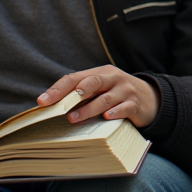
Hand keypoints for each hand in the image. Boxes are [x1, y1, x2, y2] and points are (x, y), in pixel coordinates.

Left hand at [38, 65, 159, 127]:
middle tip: (61, 108)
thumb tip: (52, 108)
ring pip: (105, 98)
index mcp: (100, 72)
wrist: (149, 98)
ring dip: (88, 109)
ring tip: (74, 119)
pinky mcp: (135, 104)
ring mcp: (125, 90)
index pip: (74, 78)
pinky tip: (106, 117)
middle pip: (92, 82)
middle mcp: (113, 78)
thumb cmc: (116, 95)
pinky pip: (124, 108)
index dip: (57, 89)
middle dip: (75, 94)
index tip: (42, 102)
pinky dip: (114, 112)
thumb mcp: (101, 89)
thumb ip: (82, 95)